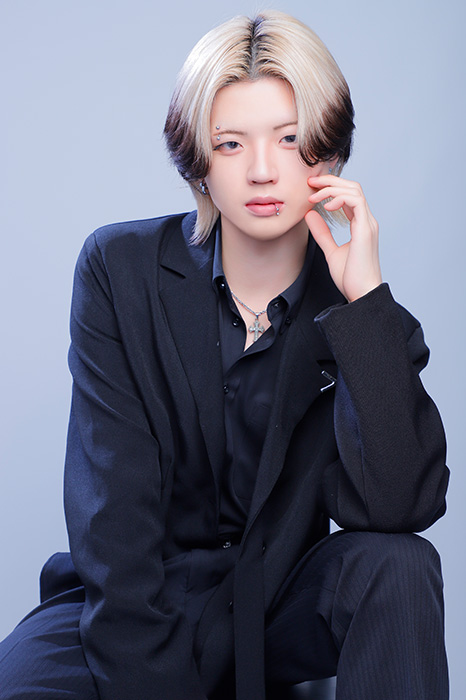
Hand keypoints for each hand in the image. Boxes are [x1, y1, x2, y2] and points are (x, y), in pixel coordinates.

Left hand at [305, 175, 381, 301]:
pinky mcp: (366, 230)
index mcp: (361, 225)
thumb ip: (322, 233)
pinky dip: (339, 198)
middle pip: (352, 187)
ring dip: (332, 188)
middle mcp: (367, 221)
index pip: (348, 195)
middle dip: (330, 181)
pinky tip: (326, 205)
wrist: (361, 294)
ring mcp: (368, 224)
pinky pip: (355, 202)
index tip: (311, 189)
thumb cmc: (350, 278)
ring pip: (354, 190)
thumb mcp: (331, 251)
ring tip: (313, 195)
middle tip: (309, 183)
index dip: (330, 187)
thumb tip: (310, 215)